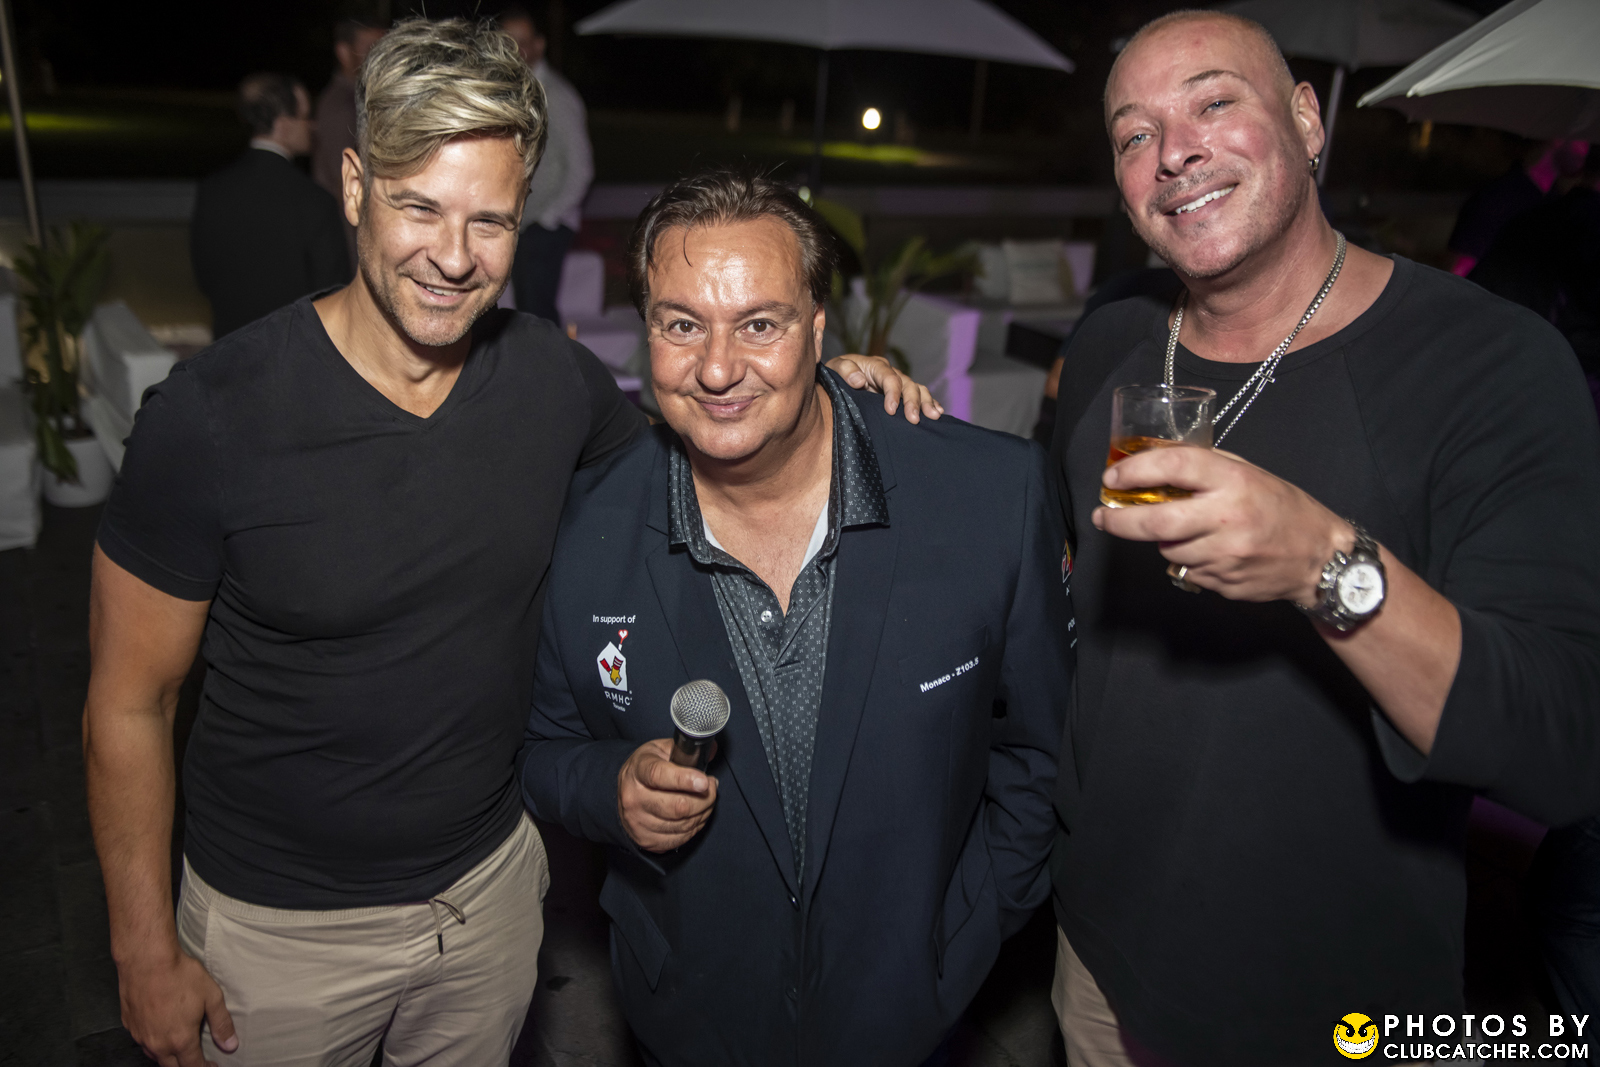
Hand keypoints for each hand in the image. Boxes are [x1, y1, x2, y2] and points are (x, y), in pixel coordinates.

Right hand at [119, 950, 236, 1066]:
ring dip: (169, 1056)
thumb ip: (222, 1023)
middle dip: (186, 1066)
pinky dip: (153, 1043)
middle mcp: (158, 1044)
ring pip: (155, 1056)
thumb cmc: (181, 975)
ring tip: (180, 1049)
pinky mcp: (129, 1025)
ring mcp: (140, 1036)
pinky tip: (160, 1032)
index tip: (212, 1066)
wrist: (146, 960)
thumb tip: (230, 1045)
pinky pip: (143, 1041)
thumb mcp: (211, 996)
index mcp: (180, 1040)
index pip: (193, 1066)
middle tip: (198, 1060)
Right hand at [618, 739, 718, 851]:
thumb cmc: (647, 769)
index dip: (685, 779)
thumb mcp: (661, 750)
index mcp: (638, 771)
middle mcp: (634, 799)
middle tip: (712, 786)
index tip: (705, 781)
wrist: (625, 794)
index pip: (659, 776)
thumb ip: (686, 749)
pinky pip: (681, 838)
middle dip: (705, 798)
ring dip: (704, 812)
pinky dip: (695, 827)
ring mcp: (638, 823)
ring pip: (684, 824)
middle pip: (678, 806)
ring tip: (707, 799)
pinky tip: (697, 815)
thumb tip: (712, 750)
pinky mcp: (646, 840)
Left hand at [825, 355, 942, 422]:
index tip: (891, 411)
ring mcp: (898, 384)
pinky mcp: (901, 394)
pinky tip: (938, 413)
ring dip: (926, 402)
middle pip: (907, 384)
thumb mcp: (835, 368)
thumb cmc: (836, 375)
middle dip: (912, 402)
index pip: (890, 378)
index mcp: (875, 366)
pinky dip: (930, 402)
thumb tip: (860, 381)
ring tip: (933, 415)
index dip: (893, 393)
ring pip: (917, 390)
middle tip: (913, 419)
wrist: (837, 381)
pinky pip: (920, 396)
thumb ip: (845, 371)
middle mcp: (890, 373)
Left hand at [1094, 445, 1348, 605]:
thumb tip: (1153, 463)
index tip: (1112, 477)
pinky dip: (1187, 559)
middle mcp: (1228, 518)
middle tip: (1103, 516)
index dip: (1135, 470)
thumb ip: (1205, 468)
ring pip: (1169, 550)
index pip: (1173, 467)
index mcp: (1234, 481)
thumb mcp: (1249, 473)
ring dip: (1165, 541)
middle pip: (1156, 523)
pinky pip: (1188, 570)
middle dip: (1120, 521)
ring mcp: (1226, 555)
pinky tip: (1209, 550)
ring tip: (1188, 530)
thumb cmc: (1282, 508)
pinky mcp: (1224, 582)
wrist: (1319, 557)